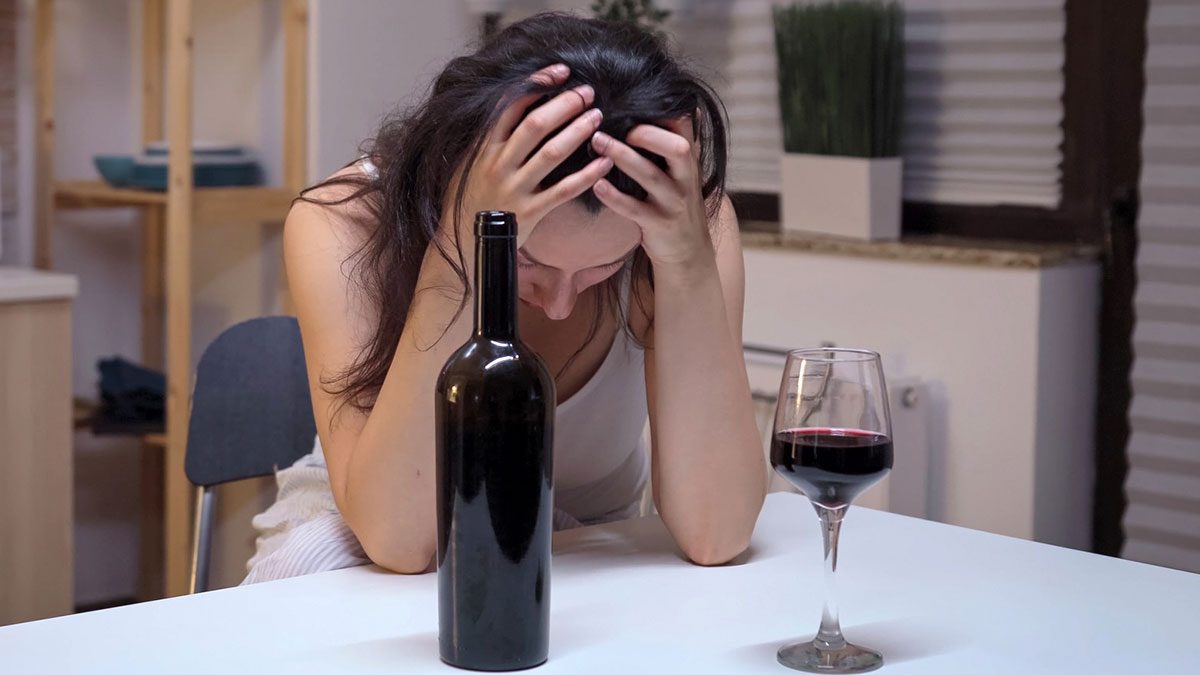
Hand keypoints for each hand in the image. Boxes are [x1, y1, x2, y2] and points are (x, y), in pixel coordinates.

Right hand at [446, 64, 613, 246]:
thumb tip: (514, 105)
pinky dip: (587, 175)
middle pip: (536, 125)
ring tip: (597, 116)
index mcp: (485, 147)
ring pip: (552, 154)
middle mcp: (499, 164)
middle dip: (565, 104)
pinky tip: (604, 162)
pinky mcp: (531, 212)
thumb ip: (490, 137)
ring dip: (578, 131)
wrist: (461, 241)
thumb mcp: (469, 161)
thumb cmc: (469, 197)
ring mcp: (515, 188)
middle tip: (587, 93)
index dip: (538, 84)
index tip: (560, 72)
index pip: (512, 105)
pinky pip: (564, 190)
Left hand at [589, 116, 713, 269]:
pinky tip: (596, 185)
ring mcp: (674, 202)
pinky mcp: (659, 224)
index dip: (665, 109)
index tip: (635, 99)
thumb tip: (658, 108)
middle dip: (647, 134)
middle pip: (677, 148)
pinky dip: (614, 196)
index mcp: (689, 160)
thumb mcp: (681, 171)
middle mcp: (686, 178)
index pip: (686, 125)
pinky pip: (635, 209)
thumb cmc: (676, 202)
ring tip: (597, 142)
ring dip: (622, 157)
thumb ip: (670, 144)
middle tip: (616, 123)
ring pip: (651, 176)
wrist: (688, 249)